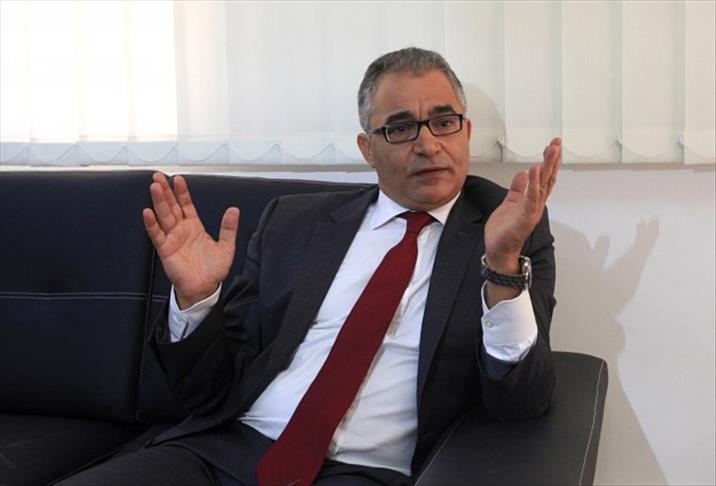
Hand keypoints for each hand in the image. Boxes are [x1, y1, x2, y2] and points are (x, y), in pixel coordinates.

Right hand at [142, 173, 239, 308]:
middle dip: (165, 191)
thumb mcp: (226, 247)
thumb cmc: (213, 271)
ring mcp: (172, 239)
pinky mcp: (166, 250)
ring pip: (164, 216)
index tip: (178, 179)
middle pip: (172, 206)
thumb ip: (228, 228)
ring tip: (154, 187)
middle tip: (159, 176)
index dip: (182, 192)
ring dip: (159, 201)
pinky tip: (147, 212)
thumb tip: (234, 210)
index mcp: (195, 227)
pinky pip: (157, 235)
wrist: (205, 289)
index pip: (186, 205)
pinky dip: (152, 224)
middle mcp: (182, 230)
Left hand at [484, 138, 561, 273]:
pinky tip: (534, 172)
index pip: (544, 178)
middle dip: (552, 160)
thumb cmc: (504, 231)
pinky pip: (531, 199)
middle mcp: (535, 205)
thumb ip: (517, 189)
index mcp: (532, 201)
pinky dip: (533, 185)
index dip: (549, 162)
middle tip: (557, 143)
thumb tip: (523, 174)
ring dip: (547, 168)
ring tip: (551, 152)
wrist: (498, 251)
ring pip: (543, 186)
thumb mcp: (510, 203)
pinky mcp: (524, 219)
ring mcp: (532, 212)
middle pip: (547, 179)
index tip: (553, 147)